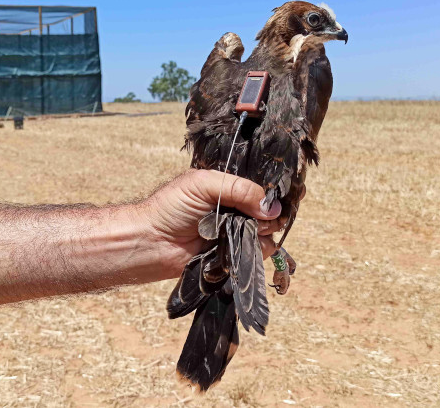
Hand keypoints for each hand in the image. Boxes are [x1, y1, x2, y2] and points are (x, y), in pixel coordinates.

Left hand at [140, 169, 289, 279]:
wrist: (152, 241)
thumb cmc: (171, 207)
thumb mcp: (204, 184)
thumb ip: (239, 189)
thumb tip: (272, 208)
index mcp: (230, 187)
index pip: (262, 186)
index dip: (275, 190)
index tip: (287, 194)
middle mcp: (236, 209)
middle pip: (270, 210)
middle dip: (269, 213)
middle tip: (257, 216)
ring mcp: (236, 232)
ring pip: (268, 232)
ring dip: (261, 232)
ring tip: (244, 230)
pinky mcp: (233, 254)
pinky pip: (258, 253)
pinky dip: (255, 250)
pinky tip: (240, 246)